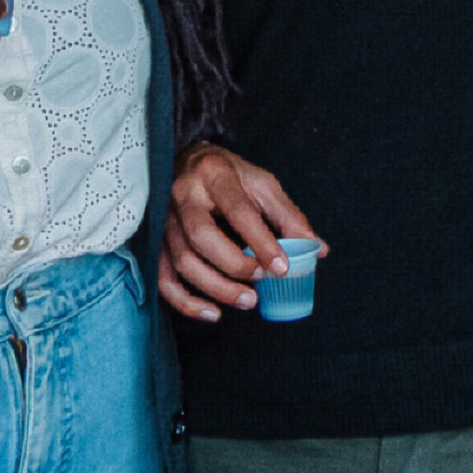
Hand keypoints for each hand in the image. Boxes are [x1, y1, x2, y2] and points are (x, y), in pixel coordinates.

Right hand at [159, 145, 323, 323]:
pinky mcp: (155, 242)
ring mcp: (164, 220)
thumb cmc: (230, 175)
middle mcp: (183, 195)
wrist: (186, 160)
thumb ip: (289, 216)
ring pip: (182, 261)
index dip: (260, 241)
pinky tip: (213, 313)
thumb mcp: (262, 184)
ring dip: (216, 288)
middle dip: (235, 267)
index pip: (237, 209)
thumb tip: (318, 250)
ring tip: (248, 301)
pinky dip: (186, 301)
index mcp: (215, 174)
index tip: (282, 268)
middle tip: (262, 283)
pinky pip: (163, 278)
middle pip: (202, 238)